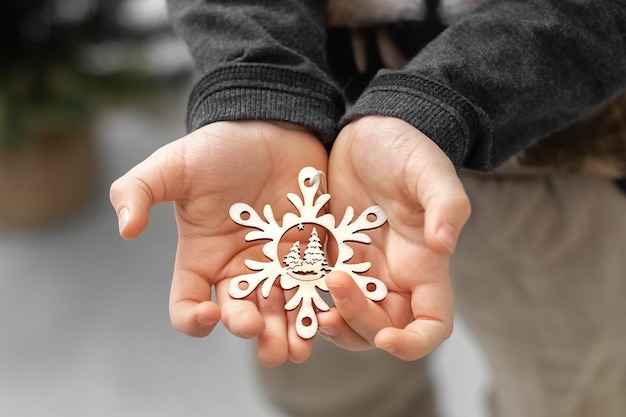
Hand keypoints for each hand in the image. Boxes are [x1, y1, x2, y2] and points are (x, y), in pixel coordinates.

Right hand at [109, 121, 327, 364]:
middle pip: (239, 317)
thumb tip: (126, 230)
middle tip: (262, 336)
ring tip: (297, 349)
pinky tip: (327, 318)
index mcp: (201, 259)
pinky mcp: (310, 255)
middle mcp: (238, 270)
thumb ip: (140, 190)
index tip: (210, 312)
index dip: (193, 319)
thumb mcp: (173, 164)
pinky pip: (313, 290)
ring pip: (279, 314)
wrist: (271, 127)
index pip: (187, 305)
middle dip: (250, 332)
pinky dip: (318, 308)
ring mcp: (276, 266)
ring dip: (286, 335)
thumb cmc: (218, 147)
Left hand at [319, 116, 470, 359]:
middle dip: (360, 324)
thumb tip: (445, 244)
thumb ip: (445, 204)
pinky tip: (288, 294)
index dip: (414, 343)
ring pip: (348, 319)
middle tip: (334, 290)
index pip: (431, 324)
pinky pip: (318, 292)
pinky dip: (307, 302)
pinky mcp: (330, 255)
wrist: (369, 131)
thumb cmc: (406, 147)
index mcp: (424, 265)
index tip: (387, 338)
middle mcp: (393, 276)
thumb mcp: (429, 169)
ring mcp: (360, 269)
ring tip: (310, 309)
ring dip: (331, 323)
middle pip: (383, 328)